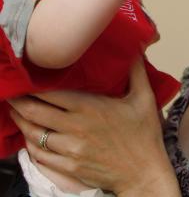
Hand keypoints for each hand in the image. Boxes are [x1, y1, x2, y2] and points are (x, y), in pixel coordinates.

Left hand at [8, 60, 179, 195]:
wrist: (144, 173)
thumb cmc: (144, 135)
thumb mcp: (144, 97)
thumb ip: (136, 70)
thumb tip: (135, 46)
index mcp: (90, 107)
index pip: (51, 93)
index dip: (34, 86)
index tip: (26, 78)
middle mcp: (75, 127)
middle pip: (36, 112)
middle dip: (19, 102)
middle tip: (12, 93)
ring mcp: (70, 149)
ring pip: (35, 134)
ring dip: (21, 121)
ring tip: (15, 112)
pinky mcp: (69, 166)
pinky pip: (41, 155)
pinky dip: (30, 144)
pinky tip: (29, 137)